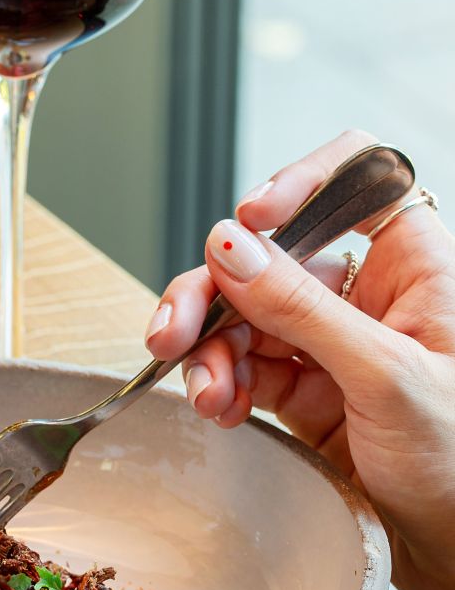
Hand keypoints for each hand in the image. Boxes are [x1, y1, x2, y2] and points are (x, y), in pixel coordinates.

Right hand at [144, 130, 454, 589]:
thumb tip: (232, 248)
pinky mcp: (301, 392)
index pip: (358, 180)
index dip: (302, 181)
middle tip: (174, 330)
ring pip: (244, 315)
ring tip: (207, 395)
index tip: (252, 217)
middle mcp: (368, 297)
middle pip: (272, 256)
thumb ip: (304, 310)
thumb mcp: (387, 378)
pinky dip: (219, 384)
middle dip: (215, 291)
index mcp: (415, 269)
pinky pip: (242, 368)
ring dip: (209, 350)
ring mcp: (328, 345)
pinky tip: (220, 409)